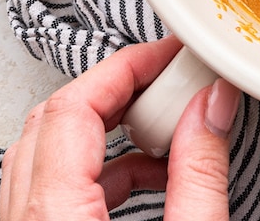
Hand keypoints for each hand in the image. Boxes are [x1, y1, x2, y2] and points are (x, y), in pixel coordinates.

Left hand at [1, 36, 239, 219]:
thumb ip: (201, 173)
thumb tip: (213, 106)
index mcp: (55, 216)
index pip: (74, 107)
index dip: (126, 68)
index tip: (168, 55)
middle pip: (52, 120)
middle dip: (115, 89)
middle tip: (167, 79)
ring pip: (46, 152)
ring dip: (105, 127)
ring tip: (164, 126)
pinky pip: (52, 189)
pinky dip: (99, 168)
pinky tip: (150, 174)